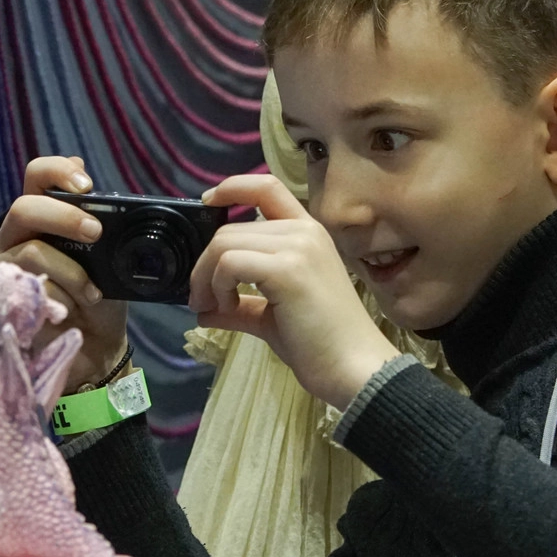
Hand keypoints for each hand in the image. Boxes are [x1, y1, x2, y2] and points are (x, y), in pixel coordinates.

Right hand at [0, 157, 126, 391]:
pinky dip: (61, 297)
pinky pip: (32, 287)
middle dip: (65, 217)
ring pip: (32, 251)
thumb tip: (118, 206)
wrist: (95, 348)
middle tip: (95, 232)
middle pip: (24, 207)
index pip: (37, 176)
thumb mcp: (110, 259)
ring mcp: (5, 265)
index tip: (87, 185)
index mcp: (42, 218)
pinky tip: (73, 309)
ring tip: (92, 292)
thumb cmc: (100, 298)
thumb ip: (105, 230)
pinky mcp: (2, 296)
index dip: (58, 171)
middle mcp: (16, 236)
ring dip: (72, 271)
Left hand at [190, 175, 398, 408]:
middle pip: (230, 229)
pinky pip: (229, 263)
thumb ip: (241, 307)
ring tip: (215, 308)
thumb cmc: (321, 345)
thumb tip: (204, 311)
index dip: (232, 187)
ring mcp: (298, 247)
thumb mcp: (273, 318)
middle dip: (204, 266)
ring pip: (224, 244)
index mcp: (307, 235)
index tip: (208, 202)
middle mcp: (304, 232)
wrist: (353, 369)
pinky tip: (226, 309)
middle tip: (202, 301)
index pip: (267, 187)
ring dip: (206, 278)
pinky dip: (216, 286)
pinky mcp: (287, 269)